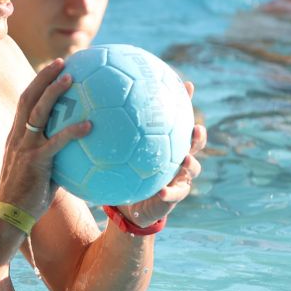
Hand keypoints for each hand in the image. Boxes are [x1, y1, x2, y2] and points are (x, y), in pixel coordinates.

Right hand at [0, 59, 91, 219]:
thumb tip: (80, 150)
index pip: (25, 102)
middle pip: (28, 98)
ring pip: (38, 112)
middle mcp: (17, 137)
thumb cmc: (28, 197)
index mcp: (16, 137)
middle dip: (44, 76)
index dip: (38, 83)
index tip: (54, 69)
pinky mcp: (34, 162)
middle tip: (62, 61)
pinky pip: (56, 142)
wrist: (9, 216)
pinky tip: (90, 125)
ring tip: (72, 78)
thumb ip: (55, 156)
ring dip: (54, 92)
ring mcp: (24, 148)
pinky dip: (72, 131)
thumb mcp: (39, 170)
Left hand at [114, 82, 205, 228]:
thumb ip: (110, 130)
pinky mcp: (172, 198)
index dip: (186, 102)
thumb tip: (92, 96)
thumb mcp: (115, 151)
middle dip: (198, 136)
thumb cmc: (123, 172)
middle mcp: (178, 158)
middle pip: (195, 144)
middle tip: (195, 127)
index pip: (179, 118)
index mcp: (167, 144)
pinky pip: (174, 195)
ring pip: (192, 169)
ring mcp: (179, 178)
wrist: (128, 204)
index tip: (187, 85)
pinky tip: (161, 191)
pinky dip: (169, 193)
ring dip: (190, 163)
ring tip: (184, 158)